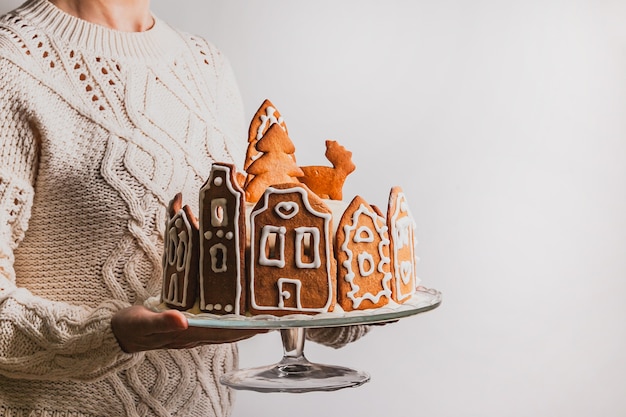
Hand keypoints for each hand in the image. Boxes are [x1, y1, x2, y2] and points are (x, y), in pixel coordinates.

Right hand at [111, 305, 267, 352]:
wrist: (116, 334)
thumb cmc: (129, 327)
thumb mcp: (142, 322)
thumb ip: (161, 321)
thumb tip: (182, 319)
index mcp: (187, 333)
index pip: (223, 332)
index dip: (246, 328)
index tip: (266, 323)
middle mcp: (194, 334)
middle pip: (230, 332)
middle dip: (253, 326)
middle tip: (275, 317)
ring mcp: (192, 332)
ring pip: (225, 329)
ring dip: (244, 324)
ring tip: (263, 315)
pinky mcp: (187, 326)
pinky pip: (214, 323)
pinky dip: (229, 319)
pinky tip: (236, 312)